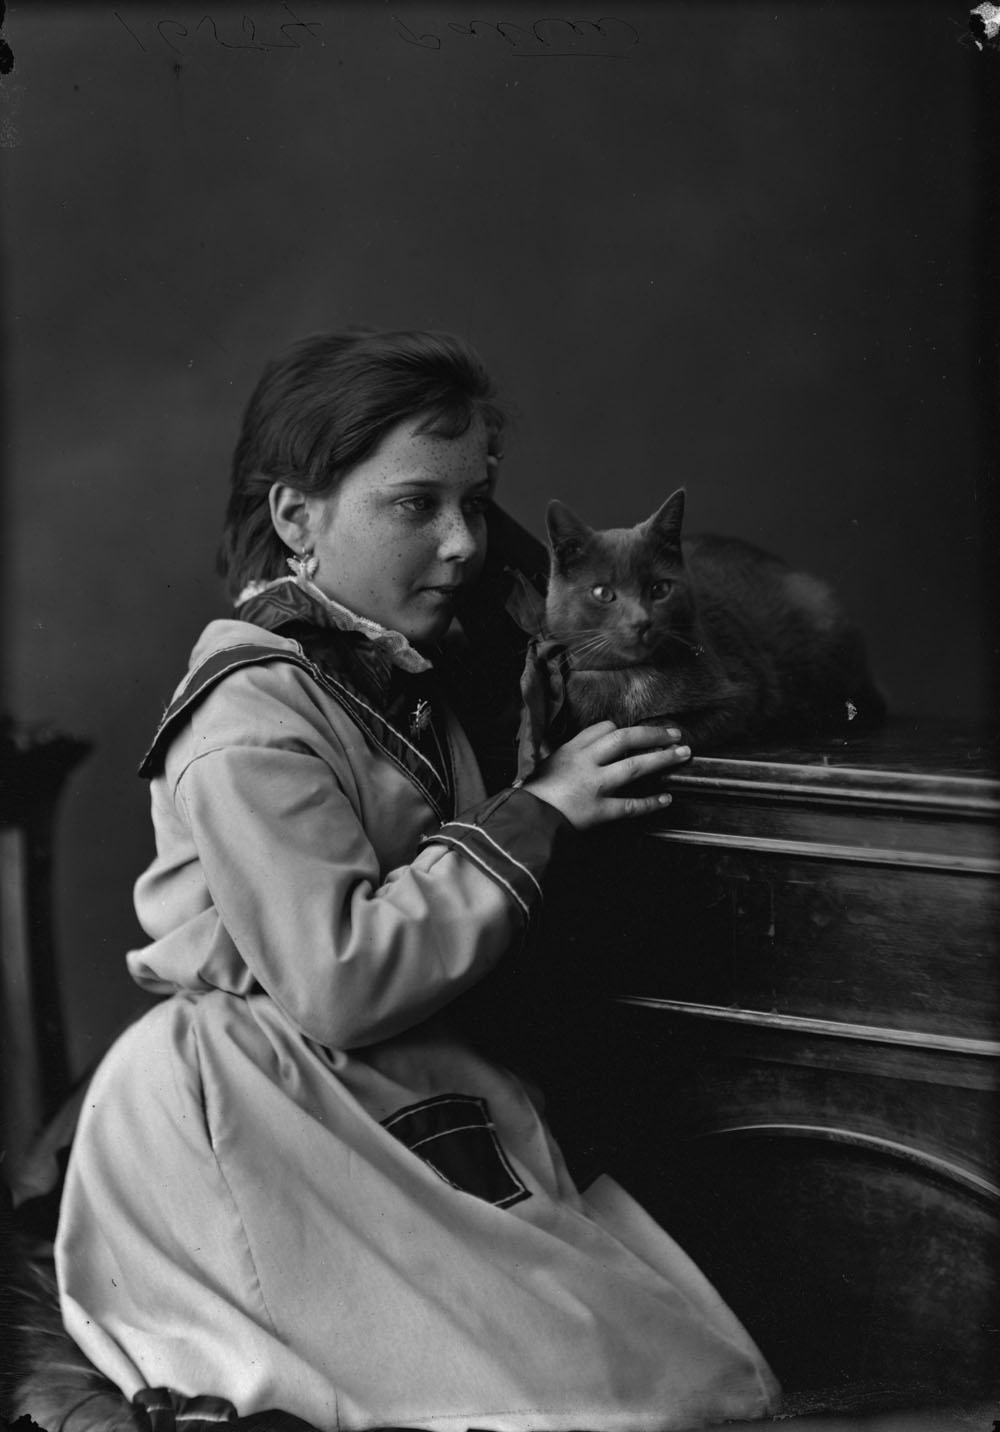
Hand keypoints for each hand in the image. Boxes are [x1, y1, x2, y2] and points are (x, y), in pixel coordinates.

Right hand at [523, 720, 690, 829]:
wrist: (524, 820)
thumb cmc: (531, 795)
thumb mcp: (545, 765)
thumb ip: (565, 757)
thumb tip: (579, 756)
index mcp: (572, 749)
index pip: (604, 729)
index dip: (624, 730)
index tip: (635, 734)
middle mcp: (586, 762)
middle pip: (626, 739)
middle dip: (653, 735)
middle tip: (674, 734)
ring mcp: (595, 785)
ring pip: (636, 766)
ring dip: (663, 759)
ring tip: (683, 754)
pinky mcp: (600, 810)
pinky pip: (631, 805)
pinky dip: (651, 802)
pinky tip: (666, 799)